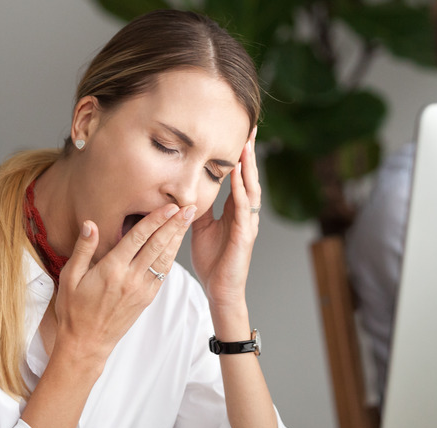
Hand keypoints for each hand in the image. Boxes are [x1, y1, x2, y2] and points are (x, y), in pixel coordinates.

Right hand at [54, 203, 195, 362]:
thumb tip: (91, 224)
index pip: (138, 238)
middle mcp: (130, 278)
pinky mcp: (147, 299)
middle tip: (190, 207)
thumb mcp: (69, 277)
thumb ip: (83, 249)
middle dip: (175, 224)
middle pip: (158, 245)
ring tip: (188, 220)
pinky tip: (176, 244)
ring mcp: (141, 290)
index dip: (156, 220)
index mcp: (112, 269)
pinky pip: (162, 274)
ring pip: (164, 259)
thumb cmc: (74, 309)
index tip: (169, 206)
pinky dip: (172, 256)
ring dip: (178, 238)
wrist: (87, 342)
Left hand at [191, 126, 259, 308]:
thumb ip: (197, 207)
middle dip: (249, 153)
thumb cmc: (212, 260)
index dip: (239, 156)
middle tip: (251, 128)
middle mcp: (245, 213)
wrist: (219, 290)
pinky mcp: (245, 236)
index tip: (239, 133)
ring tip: (247, 145)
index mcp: (234, 210)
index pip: (239, 177)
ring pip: (251, 188)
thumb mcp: (199, 227)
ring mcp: (247, 223)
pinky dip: (242, 191)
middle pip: (249, 176)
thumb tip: (185, 189)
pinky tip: (239, 177)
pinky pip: (244, 209)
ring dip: (248, 167)